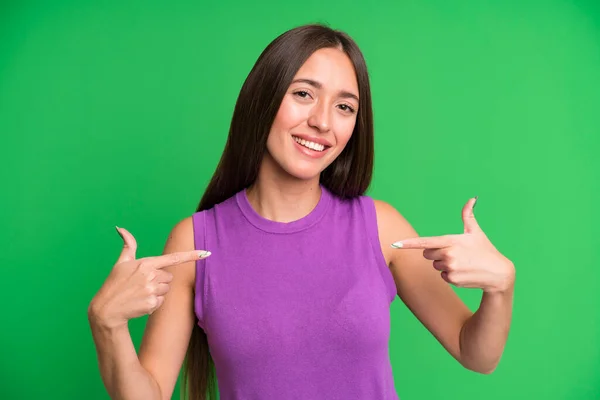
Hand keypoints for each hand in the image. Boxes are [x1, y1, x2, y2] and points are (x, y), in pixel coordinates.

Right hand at [88, 226, 210, 328]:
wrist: (107, 310)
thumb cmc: (114, 284)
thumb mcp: (121, 263)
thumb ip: (128, 245)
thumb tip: (120, 228)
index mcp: (145, 263)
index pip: (173, 258)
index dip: (192, 255)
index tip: (206, 253)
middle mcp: (151, 275)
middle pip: (169, 277)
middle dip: (159, 281)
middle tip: (142, 285)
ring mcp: (152, 290)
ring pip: (167, 289)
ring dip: (158, 292)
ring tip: (140, 293)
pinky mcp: (153, 303)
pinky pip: (162, 301)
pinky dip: (154, 303)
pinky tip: (141, 303)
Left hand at [391, 197, 514, 292]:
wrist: (499, 274)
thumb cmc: (485, 250)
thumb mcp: (476, 232)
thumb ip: (468, 215)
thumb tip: (472, 198)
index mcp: (451, 241)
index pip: (425, 242)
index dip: (408, 244)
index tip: (394, 244)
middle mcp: (448, 254)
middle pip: (427, 254)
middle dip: (436, 254)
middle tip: (455, 253)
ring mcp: (450, 268)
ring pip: (435, 265)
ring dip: (444, 265)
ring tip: (462, 263)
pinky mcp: (452, 279)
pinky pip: (442, 276)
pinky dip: (450, 275)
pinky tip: (463, 273)